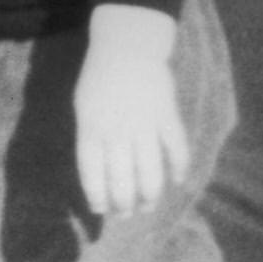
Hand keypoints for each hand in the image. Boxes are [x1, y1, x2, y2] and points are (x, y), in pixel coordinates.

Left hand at [74, 3, 190, 216]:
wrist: (126, 46)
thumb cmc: (99, 79)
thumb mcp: (83, 108)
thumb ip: (90, 139)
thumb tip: (98, 175)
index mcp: (91, 129)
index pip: (92, 174)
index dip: (98, 197)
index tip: (101, 210)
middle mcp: (117, 132)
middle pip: (122, 180)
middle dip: (124, 205)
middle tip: (127, 214)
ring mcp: (144, 125)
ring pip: (150, 173)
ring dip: (150, 195)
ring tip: (148, 206)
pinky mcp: (167, 117)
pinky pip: (177, 150)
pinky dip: (179, 168)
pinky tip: (177, 181)